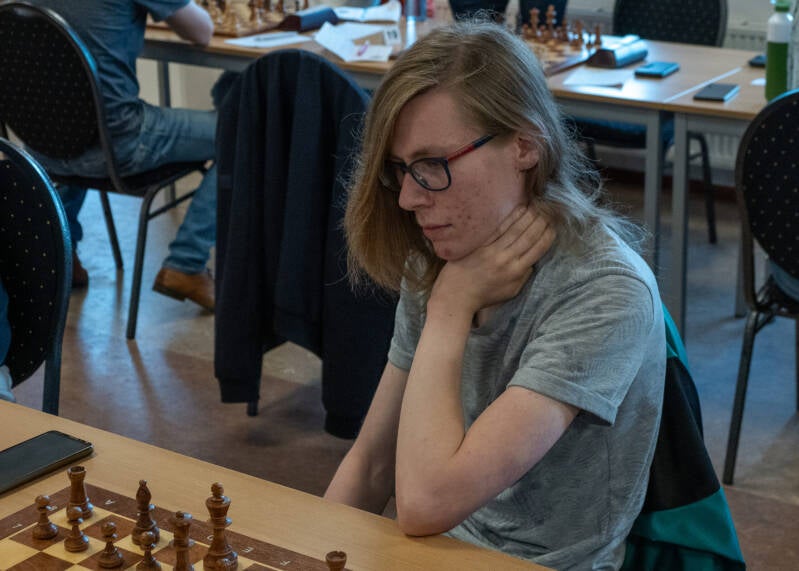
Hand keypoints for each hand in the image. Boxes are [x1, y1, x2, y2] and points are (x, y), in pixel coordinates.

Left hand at [429, 206, 554, 316]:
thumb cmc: (483, 296)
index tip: (553, 226)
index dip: (547, 236)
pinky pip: (499, 228)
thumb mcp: (510, 292)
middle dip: (541, 222)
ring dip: (528, 216)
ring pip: (516, 230)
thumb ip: (523, 277)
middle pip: (529, 236)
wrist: (456, 296)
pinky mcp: (480, 245)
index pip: (538, 250)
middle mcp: (506, 259)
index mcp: (516, 272)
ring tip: (537, 207)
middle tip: (548, 211)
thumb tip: (533, 262)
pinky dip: (511, 217)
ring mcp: (493, 251)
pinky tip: (519, 209)